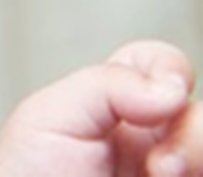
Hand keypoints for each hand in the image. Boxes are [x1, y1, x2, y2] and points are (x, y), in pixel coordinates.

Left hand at [0, 41, 202, 176]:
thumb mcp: (46, 118)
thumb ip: (105, 85)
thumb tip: (172, 89)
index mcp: (120, 110)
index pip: (164, 67)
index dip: (170, 70)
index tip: (160, 98)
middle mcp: (155, 145)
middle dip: (196, 136)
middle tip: (161, 169)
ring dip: (198, 160)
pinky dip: (195, 174)